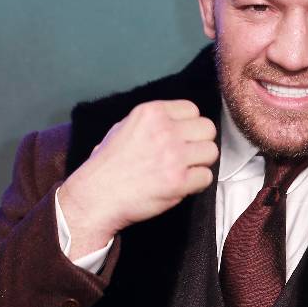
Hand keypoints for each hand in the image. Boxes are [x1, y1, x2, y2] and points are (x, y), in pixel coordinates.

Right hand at [59, 100, 217, 256]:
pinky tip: (181, 186)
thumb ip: (151, 122)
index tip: (181, 137)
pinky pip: (206, 177)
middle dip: (200, 142)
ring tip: (184, 171)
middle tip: (187, 155)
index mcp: (151, 113)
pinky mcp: (178, 181)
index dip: (189, 125)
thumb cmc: (106, 165)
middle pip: (208, 129)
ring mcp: (173, 155)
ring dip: (200, 163)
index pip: (192, 109)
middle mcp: (165, 130)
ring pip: (211, 152)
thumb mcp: (123, 127)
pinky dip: (196, 184)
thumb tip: (175, 122)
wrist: (95, 197)